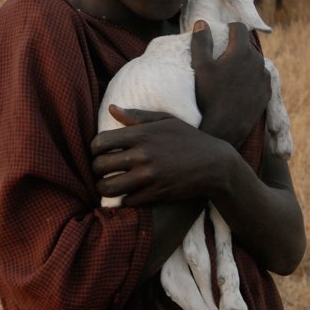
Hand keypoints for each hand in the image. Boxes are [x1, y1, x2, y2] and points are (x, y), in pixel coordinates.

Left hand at [91, 106, 237, 206]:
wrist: (215, 165)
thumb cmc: (189, 139)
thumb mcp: (166, 120)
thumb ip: (137, 116)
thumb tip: (112, 108)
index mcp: (141, 135)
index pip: (100, 142)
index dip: (93, 149)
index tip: (98, 152)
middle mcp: (142, 155)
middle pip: (100, 165)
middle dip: (96, 169)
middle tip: (101, 170)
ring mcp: (148, 177)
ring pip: (109, 187)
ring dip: (103, 187)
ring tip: (107, 185)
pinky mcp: (155, 194)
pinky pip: (127, 201)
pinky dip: (124, 199)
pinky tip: (128, 193)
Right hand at [191, 21, 270, 148]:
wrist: (223, 128)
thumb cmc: (208, 96)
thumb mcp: (200, 66)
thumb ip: (201, 41)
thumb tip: (201, 23)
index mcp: (241, 51)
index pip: (239, 28)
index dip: (229, 28)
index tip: (222, 34)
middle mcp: (258, 61)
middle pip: (248, 45)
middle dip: (236, 47)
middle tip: (221, 57)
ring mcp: (264, 78)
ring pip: (255, 62)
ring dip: (245, 63)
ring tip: (230, 73)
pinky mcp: (267, 93)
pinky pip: (260, 78)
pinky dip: (251, 77)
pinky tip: (239, 87)